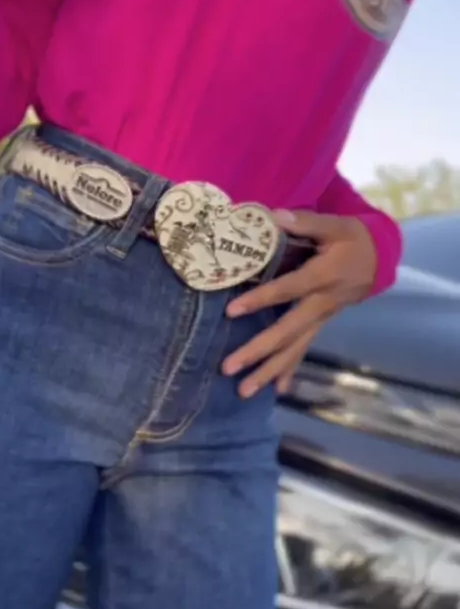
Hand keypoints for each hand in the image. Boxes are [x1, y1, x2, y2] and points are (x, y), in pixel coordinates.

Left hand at [222, 209, 376, 397]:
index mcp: (323, 277)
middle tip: (229, 367)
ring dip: (268, 371)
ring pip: (294, 349)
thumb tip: (274, 216)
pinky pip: (303, 350)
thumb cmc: (352, 239)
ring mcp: (321, 318)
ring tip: (244, 392)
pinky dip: (289, 370)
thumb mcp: (334, 224)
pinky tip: (276, 390)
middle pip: (287, 332)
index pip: (288, 290)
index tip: (231, 311)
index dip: (261, 299)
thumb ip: (304, 222)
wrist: (380, 259)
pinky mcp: (320, 324)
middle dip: (258, 351)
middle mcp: (321, 304)